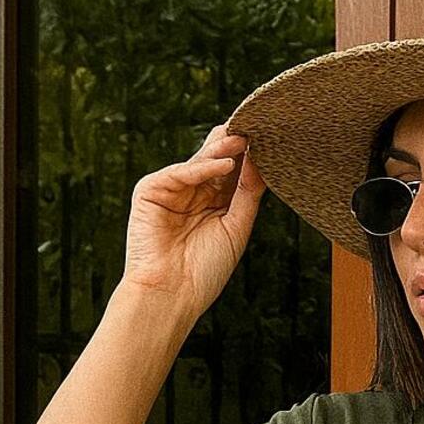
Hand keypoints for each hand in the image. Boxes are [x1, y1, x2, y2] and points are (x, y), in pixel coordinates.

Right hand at [121, 122, 266, 319]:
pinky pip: (180, 173)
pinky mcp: (151, 190)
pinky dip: (201, 168)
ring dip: (222, 150)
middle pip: (216, 161)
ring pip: (200, 162)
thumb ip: (247, 194)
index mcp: (214, 203)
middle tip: (259, 129)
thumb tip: (261, 161)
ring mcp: (172, 189)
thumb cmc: (205, 270)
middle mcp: (193, 192)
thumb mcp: (236, 228)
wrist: (172, 295)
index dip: (251, 157)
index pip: (234, 172)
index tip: (273, 141)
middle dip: (237, 146)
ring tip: (245, 140)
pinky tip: (225, 164)